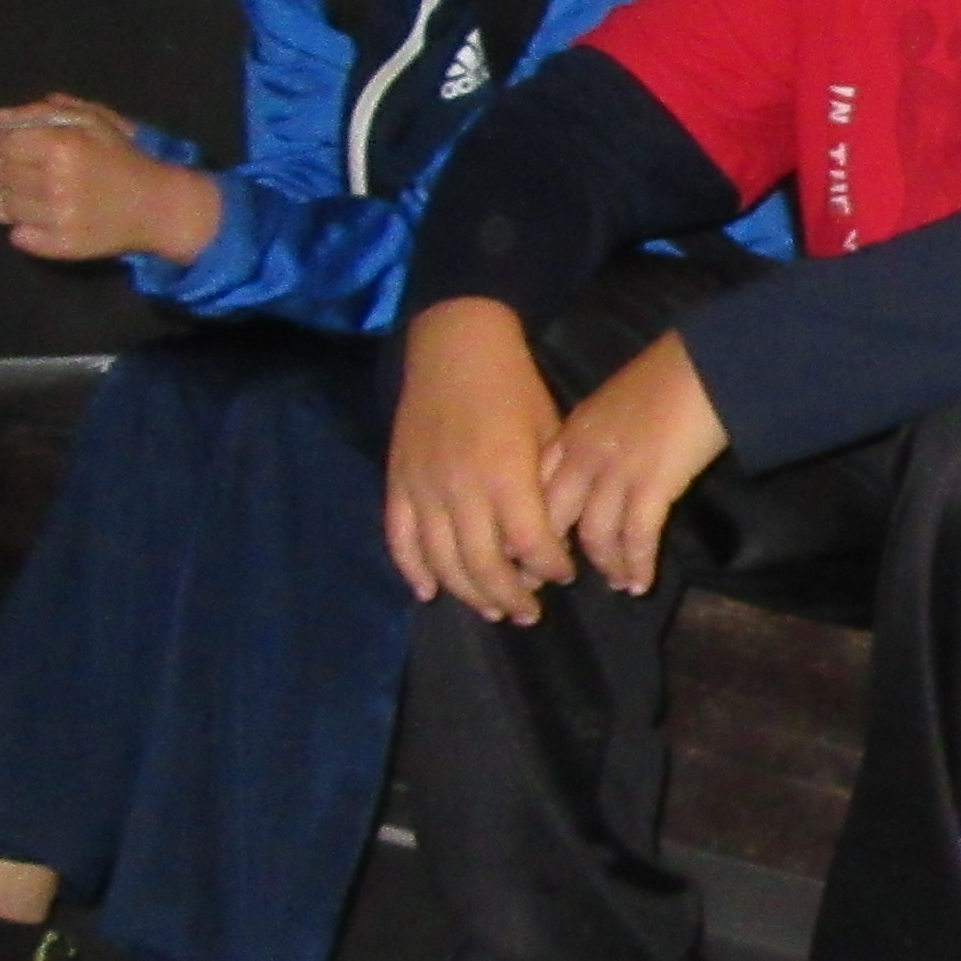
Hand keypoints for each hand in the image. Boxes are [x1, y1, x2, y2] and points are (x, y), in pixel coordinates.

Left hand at [0, 97, 221, 266]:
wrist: (159, 206)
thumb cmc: (123, 157)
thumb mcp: (92, 121)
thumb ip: (43, 112)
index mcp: (62, 145)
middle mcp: (54, 181)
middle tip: (12, 172)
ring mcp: (56, 217)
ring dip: (7, 200)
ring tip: (30, 197)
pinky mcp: (60, 246)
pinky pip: (17, 236)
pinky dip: (23, 228)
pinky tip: (42, 219)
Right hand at [385, 296, 576, 619]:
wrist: (456, 346)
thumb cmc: (514, 387)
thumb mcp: (547, 432)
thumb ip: (549, 486)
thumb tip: (557, 536)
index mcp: (506, 474)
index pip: (530, 545)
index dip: (549, 568)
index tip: (563, 575)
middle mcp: (461, 489)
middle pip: (484, 566)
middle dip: (512, 596)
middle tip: (530, 613)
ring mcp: (423, 489)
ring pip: (442, 563)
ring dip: (469, 593)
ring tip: (492, 609)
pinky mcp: (397, 484)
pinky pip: (400, 541)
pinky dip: (413, 571)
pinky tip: (430, 592)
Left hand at [542, 334, 730, 593]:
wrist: (709, 362)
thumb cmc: (671, 374)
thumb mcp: (615, 401)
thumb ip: (597, 434)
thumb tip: (598, 464)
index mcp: (572, 432)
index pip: (534, 487)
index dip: (528, 522)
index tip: (526, 549)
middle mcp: (583, 455)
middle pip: (550, 517)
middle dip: (545, 557)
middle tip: (550, 584)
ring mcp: (616, 471)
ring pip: (594, 535)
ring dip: (605, 565)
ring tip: (616, 584)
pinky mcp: (652, 485)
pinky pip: (636, 538)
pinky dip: (637, 565)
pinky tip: (641, 583)